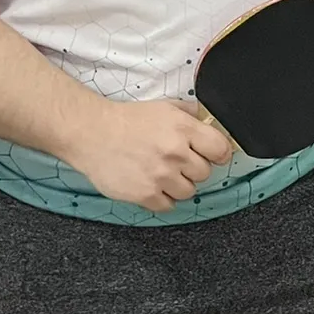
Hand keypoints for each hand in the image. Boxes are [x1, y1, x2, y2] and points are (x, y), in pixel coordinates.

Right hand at [64, 98, 233, 212]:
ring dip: (179, 185)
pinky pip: (168, 205)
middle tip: (177, 162)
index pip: (221, 150)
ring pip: (189, 192)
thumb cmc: (127, 120)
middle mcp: (175, 153)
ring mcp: (160, 176)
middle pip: (205, 173)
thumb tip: (210, 122)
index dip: (218, 153)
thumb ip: (190, 114)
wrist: (92, 133)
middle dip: (194, 168)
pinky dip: (162, 198)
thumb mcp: (164, 107)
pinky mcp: (145, 195)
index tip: (212, 155)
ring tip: (162, 173)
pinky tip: (152, 185)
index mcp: (183, 129)